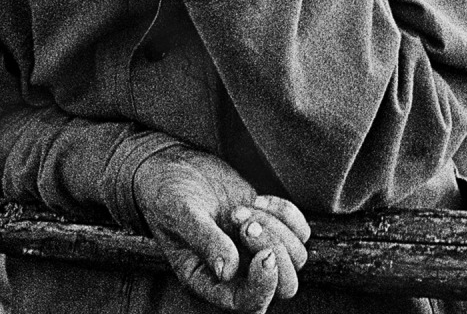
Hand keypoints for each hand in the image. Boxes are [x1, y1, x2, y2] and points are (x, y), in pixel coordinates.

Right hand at [133, 146, 309, 312]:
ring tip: (242, 209)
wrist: (172, 166)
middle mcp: (236, 271)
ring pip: (295, 258)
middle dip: (274, 251)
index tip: (264, 255)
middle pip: (283, 286)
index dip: (263, 286)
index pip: (247, 303)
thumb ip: (203, 240)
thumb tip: (227, 271)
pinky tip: (259, 200)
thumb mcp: (178, 214)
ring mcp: (255, 249)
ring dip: (275, 229)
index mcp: (207, 279)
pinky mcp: (268, 226)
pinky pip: (300, 231)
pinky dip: (286, 214)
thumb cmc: (166, 193)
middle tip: (245, 223)